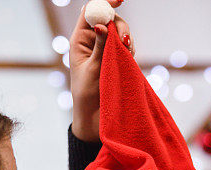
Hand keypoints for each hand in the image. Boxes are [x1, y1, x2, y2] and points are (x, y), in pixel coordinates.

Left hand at [69, 0, 132, 141]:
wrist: (95, 117)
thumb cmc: (87, 95)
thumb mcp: (93, 70)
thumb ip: (100, 48)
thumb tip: (101, 26)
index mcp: (80, 40)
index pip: (91, 12)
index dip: (104, 3)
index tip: (120, 0)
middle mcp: (93, 41)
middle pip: (109, 19)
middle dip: (120, 27)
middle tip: (124, 42)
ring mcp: (105, 50)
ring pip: (120, 33)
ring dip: (127, 40)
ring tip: (126, 56)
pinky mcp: (117, 60)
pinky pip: (126, 47)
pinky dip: (130, 50)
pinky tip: (129, 61)